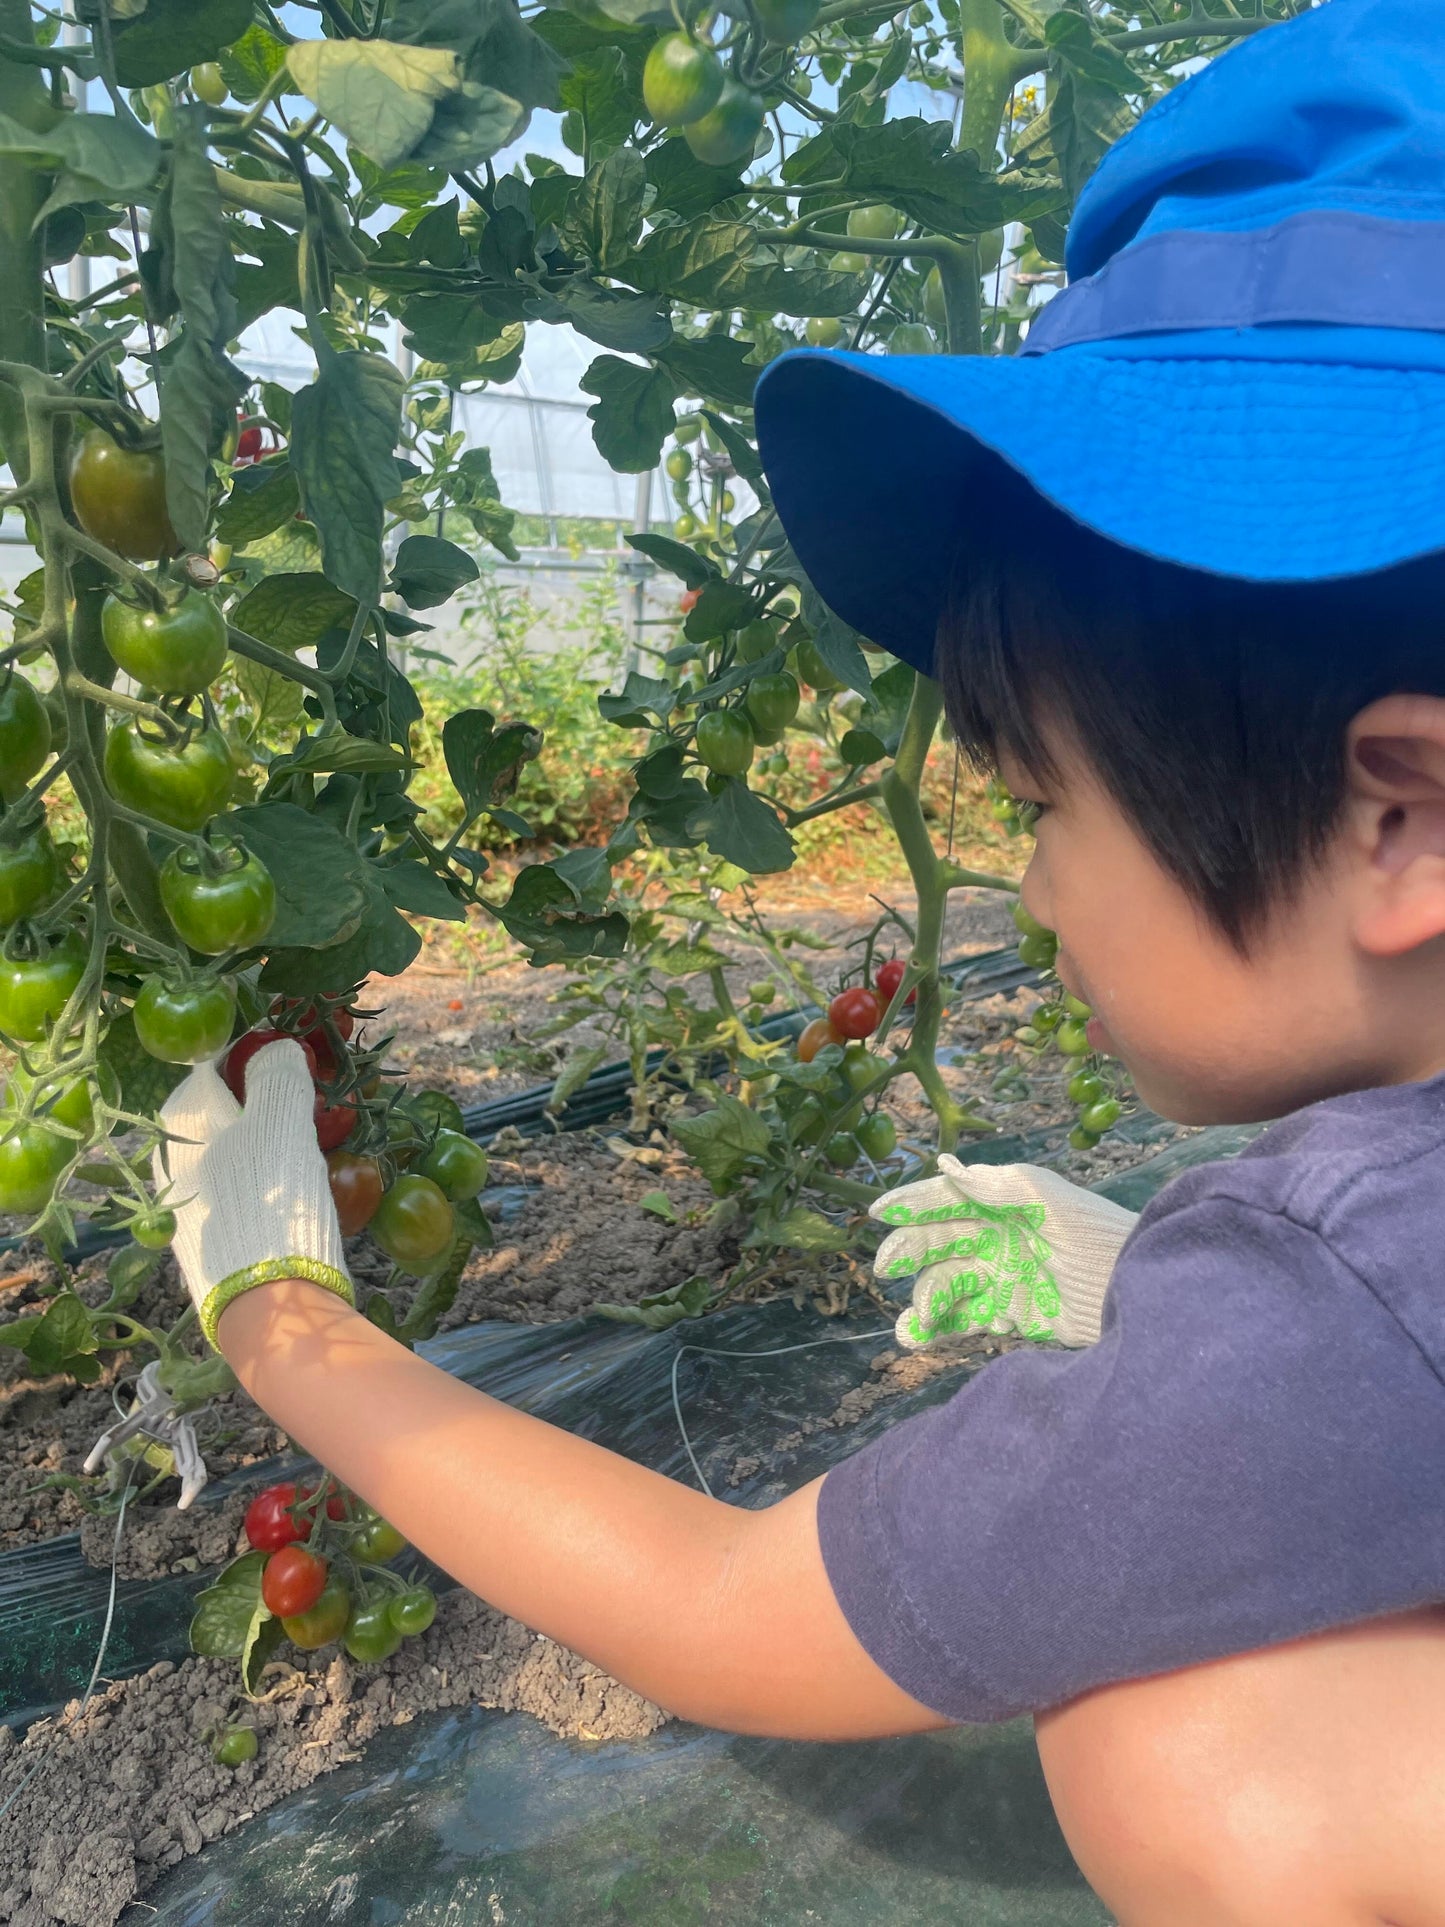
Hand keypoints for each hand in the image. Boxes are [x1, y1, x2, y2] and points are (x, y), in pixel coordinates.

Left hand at [159, 1038, 352, 1350]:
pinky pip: (240, 1191)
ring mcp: (187, 1204)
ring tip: (317, 1145)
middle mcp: (172, 1160)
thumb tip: (278, 1047)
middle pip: (224, 1111)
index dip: (258, 1054)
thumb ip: (279, 1074)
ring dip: (272, 1141)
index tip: (299, 1058)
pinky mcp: (208, 1241)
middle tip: (316, 1103)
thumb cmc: (272, 1198)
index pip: (215, 1065)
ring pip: (234, 1153)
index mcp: (181, 1122)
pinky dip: (268, 1180)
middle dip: (268, 1101)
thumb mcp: (283, 1120)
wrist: (269, 1304)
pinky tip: (299, 1192)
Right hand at [870, 1154, 1137, 1348]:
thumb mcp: (1052, 1202)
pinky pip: (964, 1319)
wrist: (1143, 1293)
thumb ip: (998, 1187)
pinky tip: (918, 1337)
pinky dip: (939, 1328)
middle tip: (887, 1268)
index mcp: (1005, 1202)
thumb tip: (945, 1168)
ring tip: (911, 1327)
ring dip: (923, 1301)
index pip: (948, 1198)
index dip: (912, 1203)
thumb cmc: (1101, 1237)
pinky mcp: (1010, 1315)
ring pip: (945, 1285)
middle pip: (938, 1242)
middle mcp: (996, 1237)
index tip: (878, 1213)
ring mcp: (1001, 1277)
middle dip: (909, 1252)